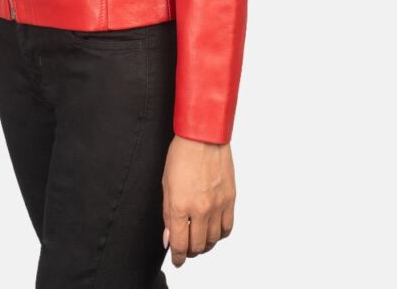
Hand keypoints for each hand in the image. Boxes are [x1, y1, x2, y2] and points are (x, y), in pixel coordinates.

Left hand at [161, 135, 235, 266]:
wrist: (204, 136)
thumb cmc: (182, 154)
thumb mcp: (166, 184)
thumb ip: (168, 214)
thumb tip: (169, 237)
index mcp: (181, 206)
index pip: (179, 243)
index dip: (177, 256)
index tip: (176, 259)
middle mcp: (201, 209)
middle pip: (197, 245)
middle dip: (189, 250)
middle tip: (185, 247)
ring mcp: (218, 205)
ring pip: (213, 240)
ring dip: (205, 244)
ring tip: (199, 239)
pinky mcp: (230, 199)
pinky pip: (227, 227)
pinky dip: (220, 234)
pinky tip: (214, 229)